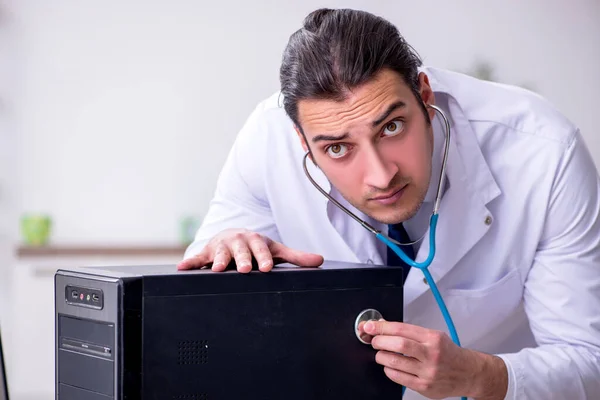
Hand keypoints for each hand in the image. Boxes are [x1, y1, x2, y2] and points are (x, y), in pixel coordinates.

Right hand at [176, 229, 323, 272]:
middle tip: (246, 269)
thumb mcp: (275, 250)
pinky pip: (197, 257)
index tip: (267, 267)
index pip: (261, 250)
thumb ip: (296, 257)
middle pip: (241, 251)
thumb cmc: (255, 247)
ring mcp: (222, 246)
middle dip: (243, 259)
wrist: (232, 237)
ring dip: (219, 260)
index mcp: (256, 241)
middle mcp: (238, 241)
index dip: (264, 258)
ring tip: (219, 268)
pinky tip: (183, 267)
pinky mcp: (206, 252)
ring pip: (220, 253)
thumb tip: (319, 260)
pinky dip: (190, 261)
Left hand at [358, 320, 507, 399]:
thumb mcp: (433, 336)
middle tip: (374, 341)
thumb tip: (383, 326)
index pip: (401, 329)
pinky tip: (390, 365)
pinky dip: (388, 370)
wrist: (467, 373)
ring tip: (381, 353)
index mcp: (433, 338)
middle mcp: (431, 354)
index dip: (381, 327)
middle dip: (379, 341)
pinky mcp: (424, 387)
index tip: (370, 326)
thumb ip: (409, 332)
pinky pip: (398, 377)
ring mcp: (428, 372)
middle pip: (398, 344)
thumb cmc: (448, 353)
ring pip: (395, 362)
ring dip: (381, 356)